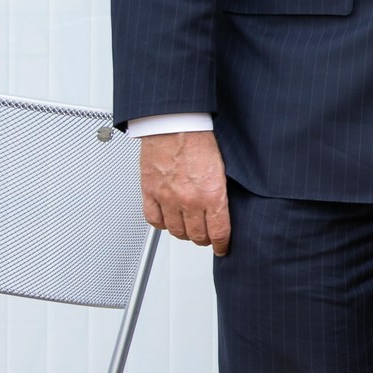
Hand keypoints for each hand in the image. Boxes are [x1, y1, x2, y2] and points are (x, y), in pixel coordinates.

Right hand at [139, 130, 231, 255]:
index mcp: (212, 195)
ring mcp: (167, 198)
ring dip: (183, 233)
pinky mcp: (149, 192)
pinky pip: (153, 219)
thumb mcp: (222, 169)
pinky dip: (161, 224)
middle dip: (204, 239)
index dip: (222, 244)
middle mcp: (189, 200)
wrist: (174, 124)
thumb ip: (220, 193)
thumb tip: (222, 210)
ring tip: (188, 228)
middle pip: (197, 235)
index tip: (222, 248)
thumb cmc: (199, 140)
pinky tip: (167, 221)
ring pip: (176, 231)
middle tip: (206, 237)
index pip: (219, 232)